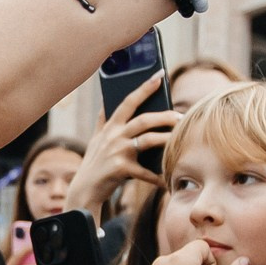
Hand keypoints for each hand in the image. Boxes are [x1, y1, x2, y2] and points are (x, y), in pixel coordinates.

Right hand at [67, 76, 178, 211]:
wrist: (84, 189)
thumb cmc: (95, 163)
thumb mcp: (96, 138)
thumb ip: (102, 120)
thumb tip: (105, 100)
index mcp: (110, 126)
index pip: (128, 102)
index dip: (144, 88)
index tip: (159, 76)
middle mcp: (113, 136)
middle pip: (143, 120)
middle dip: (164, 116)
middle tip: (181, 116)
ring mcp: (117, 152)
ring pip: (147, 140)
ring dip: (166, 139)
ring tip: (180, 140)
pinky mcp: (120, 169)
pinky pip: (145, 171)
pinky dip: (157, 177)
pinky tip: (167, 181)